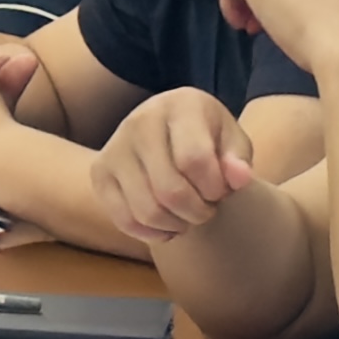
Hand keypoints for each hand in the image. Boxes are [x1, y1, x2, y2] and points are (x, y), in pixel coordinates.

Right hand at [100, 88, 267, 242]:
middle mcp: (140, 121)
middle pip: (170, 191)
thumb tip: (239, 178)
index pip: (195, 160)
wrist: (168, 129)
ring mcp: (114, 147)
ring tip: (188, 215)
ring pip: (147, 211)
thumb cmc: (207, 137)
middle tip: (206, 208)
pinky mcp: (99, 173)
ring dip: (176, 225)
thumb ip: (239, 159)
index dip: (215, 188)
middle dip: (198, 212)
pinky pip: (124, 220)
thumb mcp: (232, 141)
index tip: (222, 190)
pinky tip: (167, 224)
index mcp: (179, 105)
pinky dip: (151, 233)